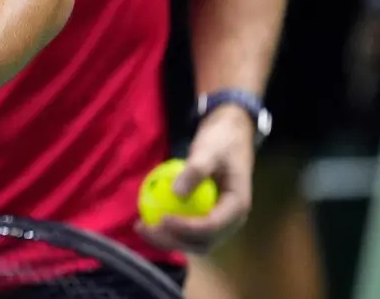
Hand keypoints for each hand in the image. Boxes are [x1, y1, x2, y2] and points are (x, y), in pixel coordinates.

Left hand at [138, 106, 255, 253]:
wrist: (230, 137)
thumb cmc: (221, 142)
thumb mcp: (209, 150)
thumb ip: (196, 170)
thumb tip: (177, 193)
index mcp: (237, 206)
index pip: (212, 226)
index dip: (186, 228)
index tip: (162, 218)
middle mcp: (231, 221)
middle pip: (202, 243)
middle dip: (173, 241)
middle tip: (146, 227)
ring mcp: (220, 222)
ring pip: (193, 242)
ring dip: (168, 240)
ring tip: (141, 226)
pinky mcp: (207, 218)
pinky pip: (187, 231)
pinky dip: (168, 230)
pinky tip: (146, 220)